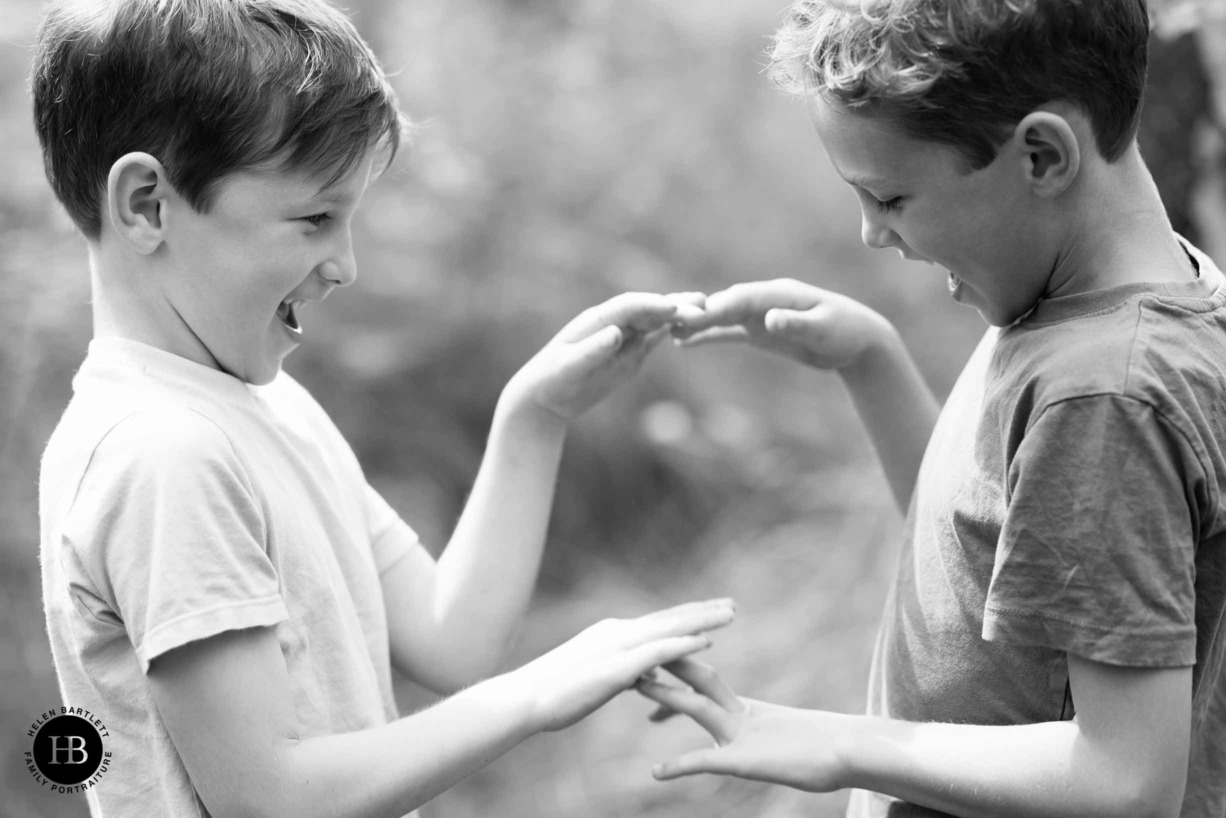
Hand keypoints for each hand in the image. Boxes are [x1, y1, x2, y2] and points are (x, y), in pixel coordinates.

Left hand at [504, 291, 705, 422]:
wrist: (545, 398)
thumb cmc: (551, 381)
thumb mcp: (568, 368)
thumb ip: (592, 350)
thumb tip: (616, 332)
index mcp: (596, 321)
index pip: (629, 306)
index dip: (652, 304)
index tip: (674, 307)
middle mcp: (613, 323)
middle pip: (648, 309)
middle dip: (675, 306)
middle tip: (703, 306)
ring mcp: (624, 336)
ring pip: (655, 320)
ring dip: (679, 314)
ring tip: (707, 311)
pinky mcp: (630, 351)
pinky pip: (654, 336)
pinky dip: (673, 330)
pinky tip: (693, 327)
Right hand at [510, 598, 735, 732]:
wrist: (524, 698)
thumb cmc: (553, 693)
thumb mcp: (596, 677)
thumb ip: (624, 672)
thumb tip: (644, 676)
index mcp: (612, 634)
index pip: (658, 621)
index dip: (686, 615)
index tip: (711, 609)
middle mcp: (618, 632)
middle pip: (669, 618)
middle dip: (702, 611)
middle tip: (732, 604)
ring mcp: (617, 647)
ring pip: (669, 628)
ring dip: (701, 620)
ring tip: (730, 615)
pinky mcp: (616, 668)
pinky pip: (657, 652)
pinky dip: (683, 643)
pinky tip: (706, 641)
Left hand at [636, 657, 849, 791]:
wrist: (853, 751)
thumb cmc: (830, 749)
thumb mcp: (788, 741)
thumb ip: (770, 738)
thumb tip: (772, 741)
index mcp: (748, 710)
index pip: (706, 680)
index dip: (679, 669)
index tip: (652, 662)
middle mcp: (742, 714)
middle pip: (697, 680)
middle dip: (666, 667)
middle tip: (634, 656)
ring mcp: (743, 734)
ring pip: (696, 706)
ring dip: (665, 696)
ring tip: (636, 687)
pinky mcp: (746, 760)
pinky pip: (705, 761)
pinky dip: (679, 766)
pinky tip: (657, 773)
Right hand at [671, 279, 890, 372]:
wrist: (857, 341)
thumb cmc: (845, 332)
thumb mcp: (824, 330)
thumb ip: (796, 324)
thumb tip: (769, 320)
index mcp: (780, 294)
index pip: (744, 298)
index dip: (720, 306)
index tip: (698, 315)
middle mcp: (765, 300)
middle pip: (726, 304)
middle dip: (699, 313)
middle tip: (670, 322)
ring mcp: (760, 314)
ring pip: (722, 317)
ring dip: (697, 324)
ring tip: (669, 332)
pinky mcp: (759, 330)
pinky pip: (728, 332)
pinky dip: (708, 336)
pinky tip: (685, 342)